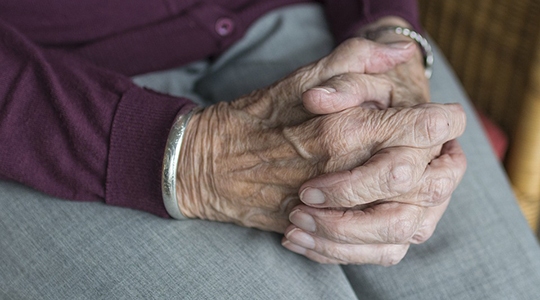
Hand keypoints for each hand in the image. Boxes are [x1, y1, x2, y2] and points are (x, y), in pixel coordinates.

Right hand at [175, 38, 464, 232]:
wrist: (206, 166)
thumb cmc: (252, 119)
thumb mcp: (301, 78)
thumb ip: (355, 60)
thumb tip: (400, 52)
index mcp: (344, 129)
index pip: (423, 128)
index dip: (446, 120)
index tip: (445, 117)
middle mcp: (345, 171)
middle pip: (425, 179)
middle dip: (440, 163)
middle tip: (430, 150)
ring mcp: (334, 209)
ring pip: (408, 222)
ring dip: (421, 202)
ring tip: (412, 186)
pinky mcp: (321, 233)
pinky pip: (377, 252)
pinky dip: (395, 237)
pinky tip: (385, 218)